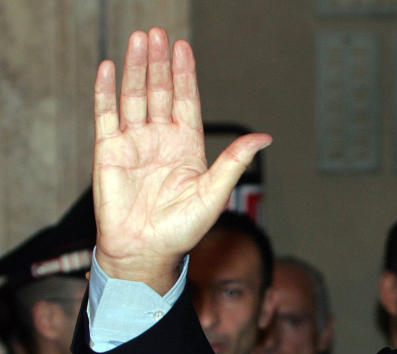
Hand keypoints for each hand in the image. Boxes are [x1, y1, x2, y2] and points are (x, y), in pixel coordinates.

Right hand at [93, 27, 271, 291]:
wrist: (146, 251)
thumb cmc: (182, 230)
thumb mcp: (214, 193)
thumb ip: (234, 161)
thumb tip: (264, 138)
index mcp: (187, 148)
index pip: (185, 101)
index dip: (184, 75)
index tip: (183, 48)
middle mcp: (160, 140)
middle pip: (159, 91)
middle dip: (159, 63)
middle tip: (159, 34)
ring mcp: (134, 143)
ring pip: (134, 96)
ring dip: (136, 68)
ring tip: (139, 40)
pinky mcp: (108, 151)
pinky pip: (106, 114)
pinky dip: (106, 90)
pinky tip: (109, 67)